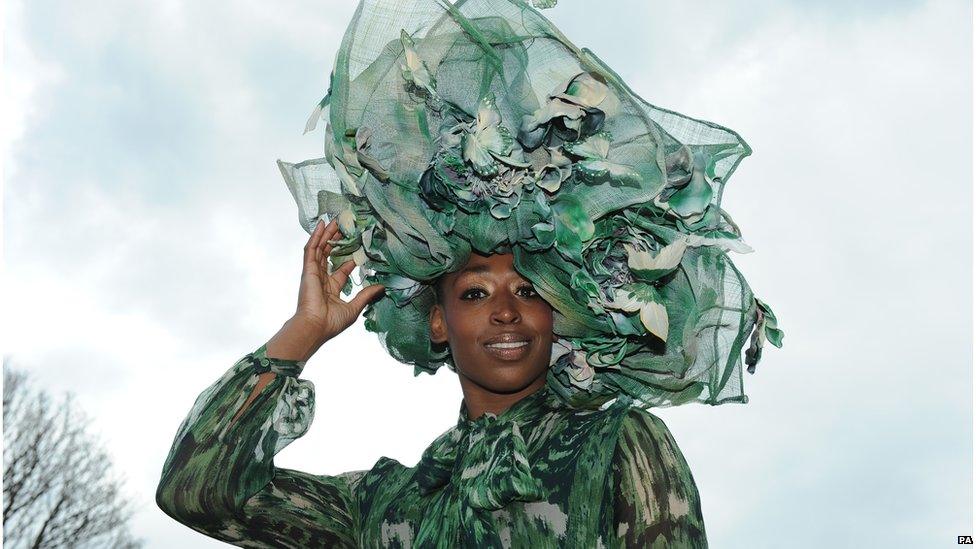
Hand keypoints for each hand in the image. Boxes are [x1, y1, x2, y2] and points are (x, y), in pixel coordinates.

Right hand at [267, 219, 384, 360]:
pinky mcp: (307, 269)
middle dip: (337, 241)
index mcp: (332, 288)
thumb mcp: (354, 308)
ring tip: (335, 220)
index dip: (349, 258)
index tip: (358, 249)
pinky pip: (311, 249)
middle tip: (345, 228)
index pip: (341, 269)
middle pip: (329, 254)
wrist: (315, 327)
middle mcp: (321, 279)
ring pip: (320, 248)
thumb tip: (382, 287)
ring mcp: (313, 273)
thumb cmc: (331, 322)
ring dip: (327, 234)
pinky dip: (316, 236)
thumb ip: (366, 295)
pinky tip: (322, 225)